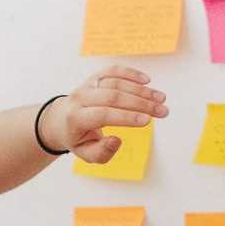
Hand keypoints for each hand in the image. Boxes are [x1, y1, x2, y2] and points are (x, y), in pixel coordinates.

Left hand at [52, 65, 167, 160]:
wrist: (62, 120)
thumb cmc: (78, 139)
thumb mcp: (86, 154)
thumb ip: (102, 152)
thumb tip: (117, 141)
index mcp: (76, 118)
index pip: (103, 114)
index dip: (126, 117)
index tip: (148, 121)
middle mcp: (79, 98)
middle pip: (113, 96)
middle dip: (140, 103)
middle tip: (162, 111)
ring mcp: (87, 85)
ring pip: (116, 83)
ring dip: (141, 90)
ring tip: (161, 99)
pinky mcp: (95, 78)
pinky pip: (113, 71)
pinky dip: (130, 74)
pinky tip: (147, 81)